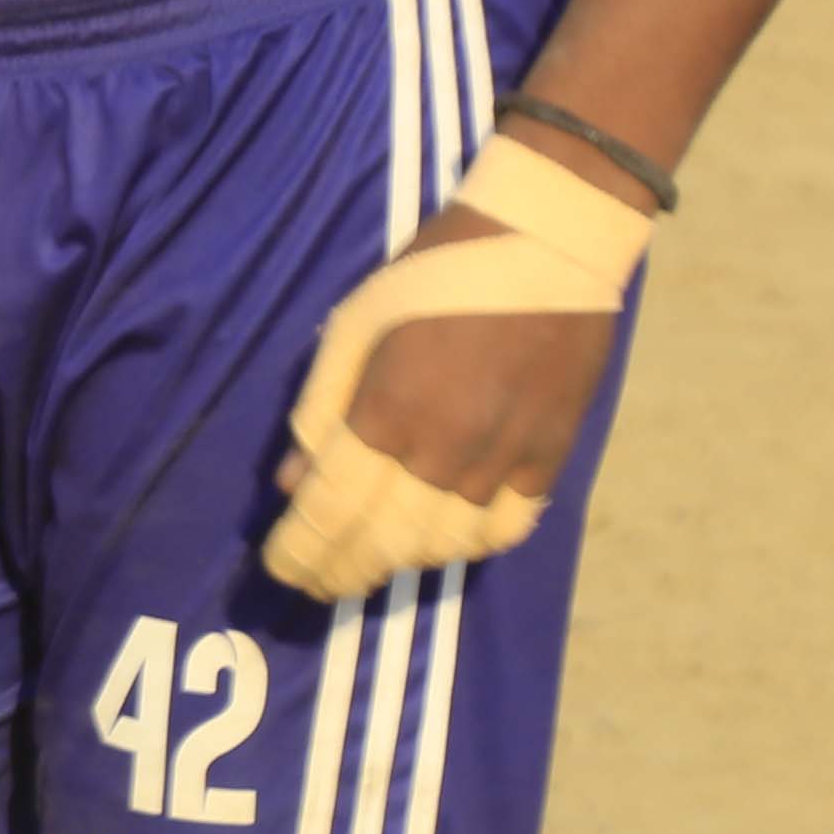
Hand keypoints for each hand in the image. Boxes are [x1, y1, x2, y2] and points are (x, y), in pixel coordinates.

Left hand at [262, 194, 639, 601]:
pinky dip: (468, 547)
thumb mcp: (354, 324)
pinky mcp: (551, 459)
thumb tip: (293, 481)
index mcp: (387, 411)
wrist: (546, 248)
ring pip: (447, 546)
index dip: (302, 550)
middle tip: (318, 585)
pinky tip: (442, 544)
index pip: (331, 509)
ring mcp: (504, 460)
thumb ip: (322, 407)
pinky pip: (505, 528)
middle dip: (344, 572)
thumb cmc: (433, 273)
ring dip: (402, 563)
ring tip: (370, 562)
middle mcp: (446, 450)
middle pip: (386, 542)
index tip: (282, 571)